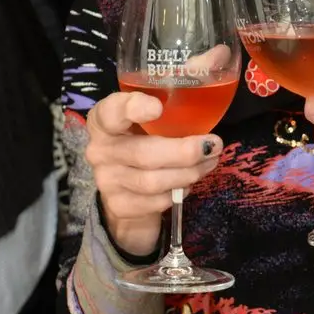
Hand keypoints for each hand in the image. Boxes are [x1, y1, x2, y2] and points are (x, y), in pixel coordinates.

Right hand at [85, 92, 222, 257]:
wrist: (124, 188)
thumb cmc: (143, 142)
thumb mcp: (148, 123)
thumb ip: (165, 114)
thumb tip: (205, 112)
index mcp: (104, 121)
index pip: (111, 112)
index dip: (133, 108)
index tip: (158, 107)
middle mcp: (100, 151)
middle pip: (143, 154)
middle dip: (184, 152)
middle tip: (213, 145)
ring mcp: (107, 181)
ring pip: (153, 181)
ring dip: (188, 173)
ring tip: (209, 162)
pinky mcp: (120, 206)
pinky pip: (157, 201)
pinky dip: (178, 192)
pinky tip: (187, 182)